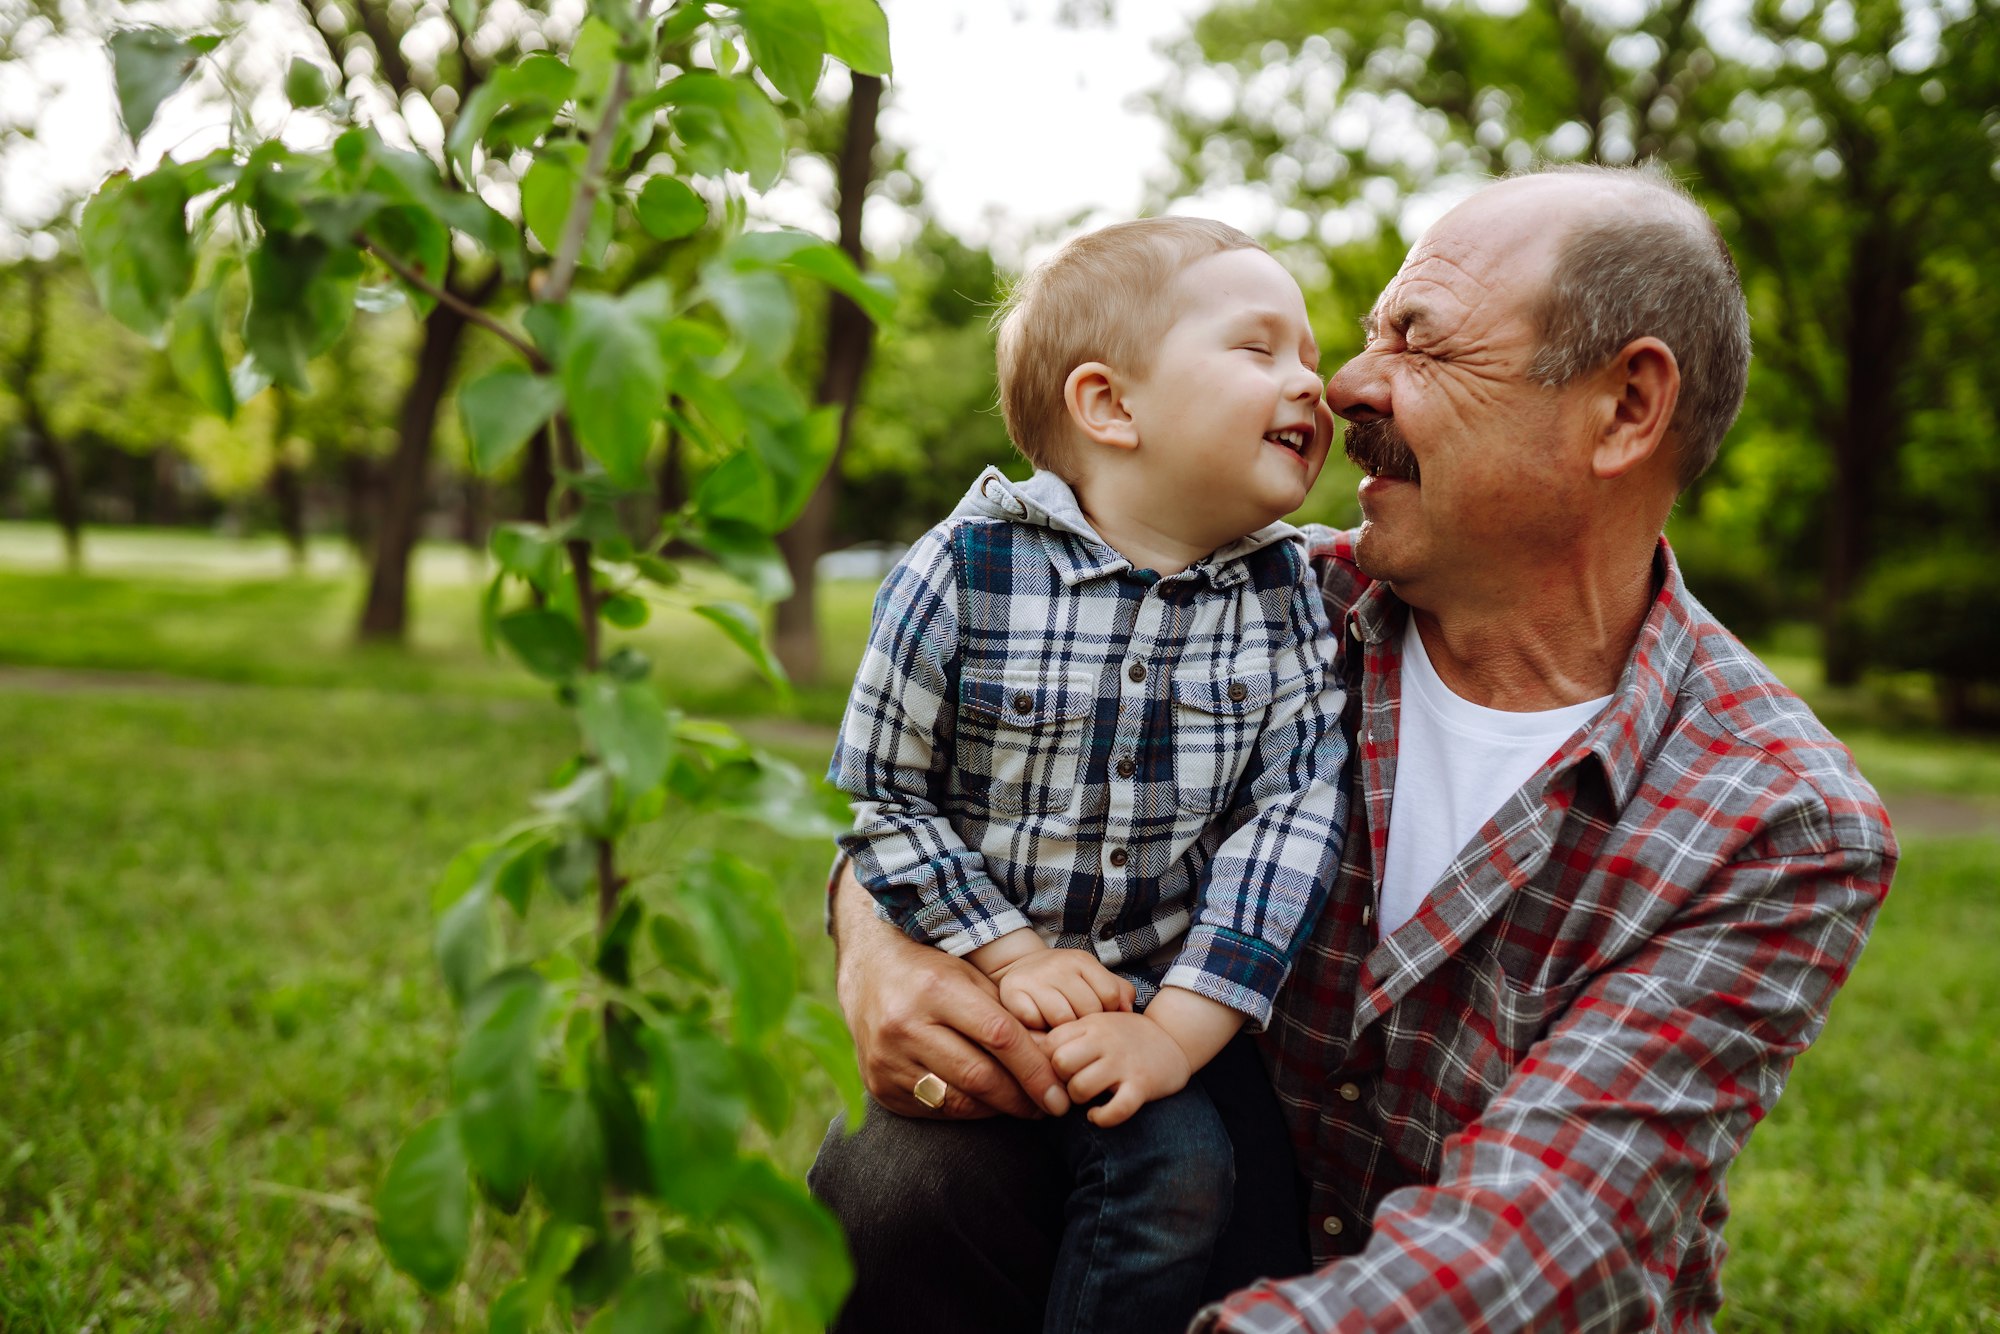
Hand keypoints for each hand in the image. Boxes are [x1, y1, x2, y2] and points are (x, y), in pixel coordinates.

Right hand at [833, 865, 1070, 1119]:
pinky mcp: (879, 1085)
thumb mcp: (970, 977)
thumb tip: (1053, 1059)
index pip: (999, 1037)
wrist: (868, 972)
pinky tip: (986, 1104)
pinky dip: (966, 1111)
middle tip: (1049, 1108)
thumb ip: (1007, 1013)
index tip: (1060, 1094)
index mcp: (935, 989)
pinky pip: (934, 1110)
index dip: (1035, 1070)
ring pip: (957, 1101)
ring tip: (1023, 1107)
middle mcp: (905, 1024)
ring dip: (998, 1110)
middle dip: (1022, 1098)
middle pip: (979, 1076)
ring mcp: (888, 1059)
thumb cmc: (932, 972)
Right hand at [993, 948, 1135, 1029]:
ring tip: (1059, 1026)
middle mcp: (1058, 964)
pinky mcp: (1012, 992)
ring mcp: (1034, 977)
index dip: (1106, 1011)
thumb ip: (1118, 993)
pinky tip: (1039, 1023)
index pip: (1110, 995)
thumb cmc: (1064, 983)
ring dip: (1062, 1029)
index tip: (1095, 1013)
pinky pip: (1035, 1022)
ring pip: (1063, 1019)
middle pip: (1088, 1009)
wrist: (1019, 969)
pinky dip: (1038, 1028)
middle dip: (1085, 1023)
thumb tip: (1127, 1011)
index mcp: (1081, 960)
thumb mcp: (1093, 980)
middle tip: (1076, 1023)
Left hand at [1047, 1011, 1191, 1127]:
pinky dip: (1102, 1118)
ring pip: (1081, 1088)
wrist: (1174, 1040)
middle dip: (1059, 1081)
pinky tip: (1099, 1115)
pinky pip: (1115, 1109)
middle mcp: (1105, 1040)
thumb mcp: (1095, 1024)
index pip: (1049, 1043)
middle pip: (1060, 1064)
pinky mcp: (1142, 1085)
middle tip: (1069, 1086)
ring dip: (1079, 1101)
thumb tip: (1025, 1049)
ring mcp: (1124, 1063)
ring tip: (1086, 1099)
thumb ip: (1067, 1034)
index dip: (1045, 1062)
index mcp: (1089, 1024)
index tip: (1054, 1072)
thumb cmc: (1124, 1037)